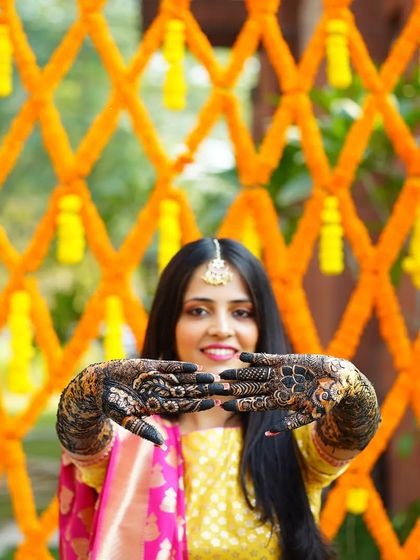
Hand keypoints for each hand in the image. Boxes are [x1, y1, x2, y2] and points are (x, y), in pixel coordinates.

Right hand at [57, 358, 224, 449]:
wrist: (97, 386)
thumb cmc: (111, 405)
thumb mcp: (127, 420)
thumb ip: (144, 430)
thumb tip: (161, 445)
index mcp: (159, 406)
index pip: (185, 406)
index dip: (200, 404)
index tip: (215, 403)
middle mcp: (161, 392)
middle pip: (188, 391)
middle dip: (205, 390)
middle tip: (224, 388)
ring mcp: (157, 378)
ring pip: (182, 379)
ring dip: (197, 377)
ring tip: (213, 376)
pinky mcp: (150, 366)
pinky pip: (169, 366)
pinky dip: (181, 367)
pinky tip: (194, 366)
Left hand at [219, 352, 357, 433]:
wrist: (341, 380)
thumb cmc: (328, 401)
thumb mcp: (309, 415)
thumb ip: (290, 423)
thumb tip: (269, 434)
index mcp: (280, 402)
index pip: (254, 404)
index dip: (239, 404)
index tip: (222, 406)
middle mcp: (276, 387)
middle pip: (250, 389)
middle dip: (233, 389)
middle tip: (214, 389)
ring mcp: (280, 374)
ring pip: (254, 374)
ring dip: (239, 374)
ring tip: (223, 373)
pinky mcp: (286, 360)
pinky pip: (266, 359)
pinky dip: (255, 358)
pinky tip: (241, 356)